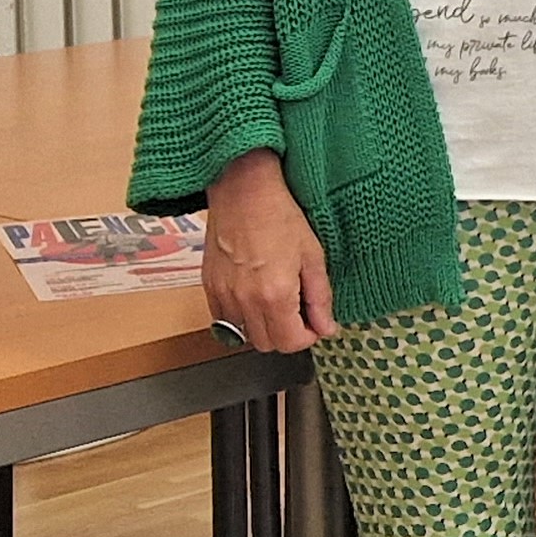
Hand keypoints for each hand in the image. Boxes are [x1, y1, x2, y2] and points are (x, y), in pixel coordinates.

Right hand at [203, 148, 336, 351]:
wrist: (244, 192)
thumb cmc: (280, 216)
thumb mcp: (313, 256)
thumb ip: (320, 298)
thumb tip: (327, 327)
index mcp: (275, 294)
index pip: (290, 342)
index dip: (308, 337)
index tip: (314, 323)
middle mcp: (245, 300)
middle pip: (266, 344)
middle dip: (287, 335)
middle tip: (298, 312)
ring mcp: (223, 294)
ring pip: (244, 335)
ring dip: (263, 327)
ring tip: (276, 301)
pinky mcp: (208, 286)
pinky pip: (223, 319)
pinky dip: (240, 317)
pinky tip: (254, 295)